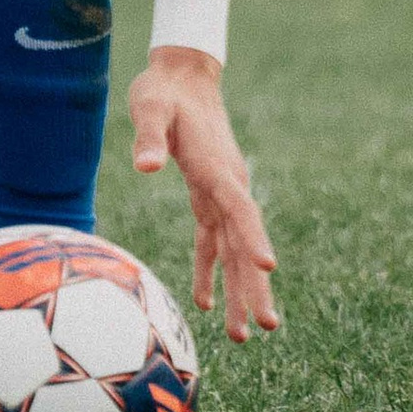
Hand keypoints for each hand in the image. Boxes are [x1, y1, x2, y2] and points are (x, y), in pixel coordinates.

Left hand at [127, 49, 280, 342]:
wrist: (182, 75)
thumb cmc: (162, 90)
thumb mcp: (149, 106)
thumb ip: (148, 136)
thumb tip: (145, 168)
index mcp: (218, 168)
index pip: (241, 209)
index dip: (254, 238)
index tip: (268, 266)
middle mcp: (228, 185)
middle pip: (246, 241)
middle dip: (256, 285)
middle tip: (267, 327)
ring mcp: (222, 193)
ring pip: (235, 250)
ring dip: (241, 290)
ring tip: (243, 336)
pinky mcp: (208, 196)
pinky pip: (212, 242)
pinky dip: (209, 272)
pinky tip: (206, 305)